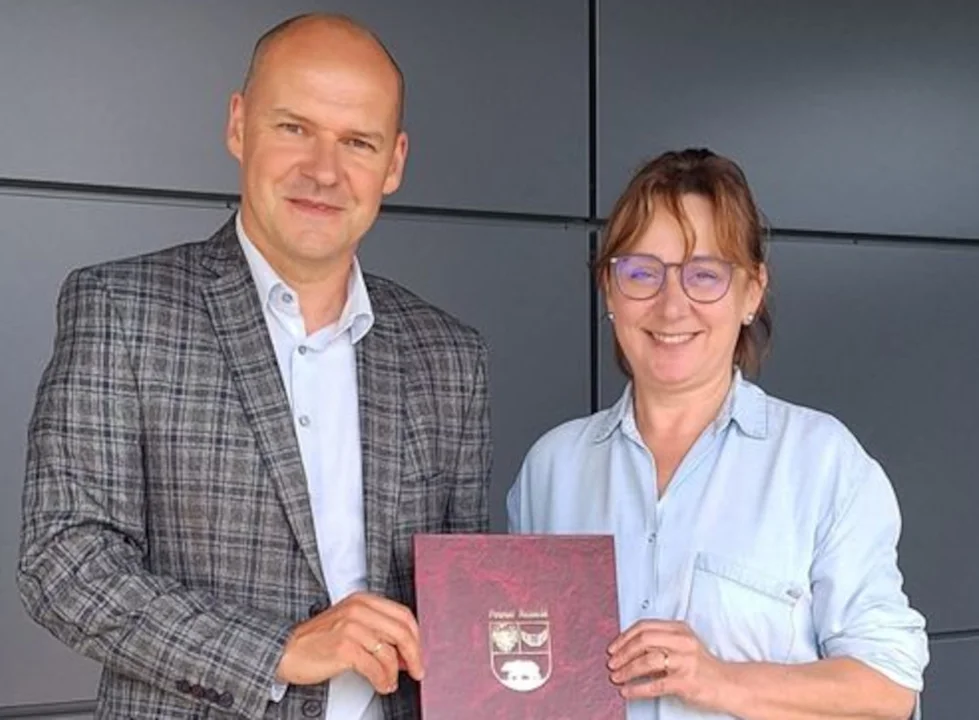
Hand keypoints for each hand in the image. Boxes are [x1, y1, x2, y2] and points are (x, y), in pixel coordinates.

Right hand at [275, 591, 423, 693]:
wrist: (287, 650)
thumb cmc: (319, 640)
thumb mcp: (351, 624)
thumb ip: (377, 630)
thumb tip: (406, 652)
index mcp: (363, 600)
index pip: (403, 614)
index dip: (416, 637)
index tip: (418, 653)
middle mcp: (359, 609)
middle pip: (402, 632)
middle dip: (414, 655)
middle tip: (417, 671)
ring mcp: (351, 627)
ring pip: (390, 652)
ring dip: (395, 673)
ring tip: (390, 682)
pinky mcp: (344, 647)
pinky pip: (375, 667)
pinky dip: (383, 680)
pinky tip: (382, 685)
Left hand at [607, 620, 729, 711]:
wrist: (727, 684)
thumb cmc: (702, 666)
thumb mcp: (682, 645)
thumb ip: (660, 642)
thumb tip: (627, 650)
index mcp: (679, 629)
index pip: (645, 626)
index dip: (624, 637)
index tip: (613, 648)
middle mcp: (682, 642)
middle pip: (643, 641)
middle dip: (623, 653)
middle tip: (611, 663)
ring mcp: (685, 661)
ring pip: (647, 661)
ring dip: (626, 670)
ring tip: (616, 677)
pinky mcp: (686, 682)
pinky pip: (655, 685)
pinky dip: (637, 688)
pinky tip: (627, 691)